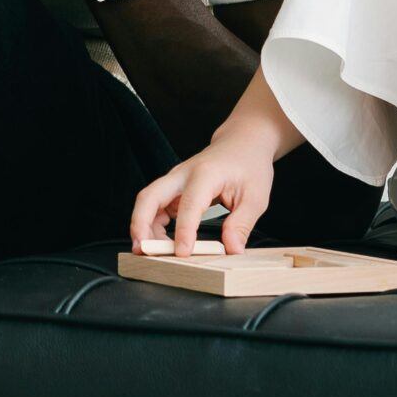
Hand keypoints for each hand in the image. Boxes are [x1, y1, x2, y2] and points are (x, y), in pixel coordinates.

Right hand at [129, 137, 278, 254]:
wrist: (242, 143)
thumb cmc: (249, 165)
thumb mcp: (256, 197)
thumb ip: (241, 225)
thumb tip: (231, 250)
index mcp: (206, 173)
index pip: (189, 204)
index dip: (184, 230)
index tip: (182, 253)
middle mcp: (183, 174)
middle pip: (149, 196)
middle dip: (140, 224)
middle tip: (142, 250)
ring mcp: (175, 180)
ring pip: (147, 202)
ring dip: (143, 227)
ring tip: (151, 251)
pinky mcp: (173, 188)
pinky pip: (154, 206)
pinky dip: (151, 224)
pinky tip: (160, 242)